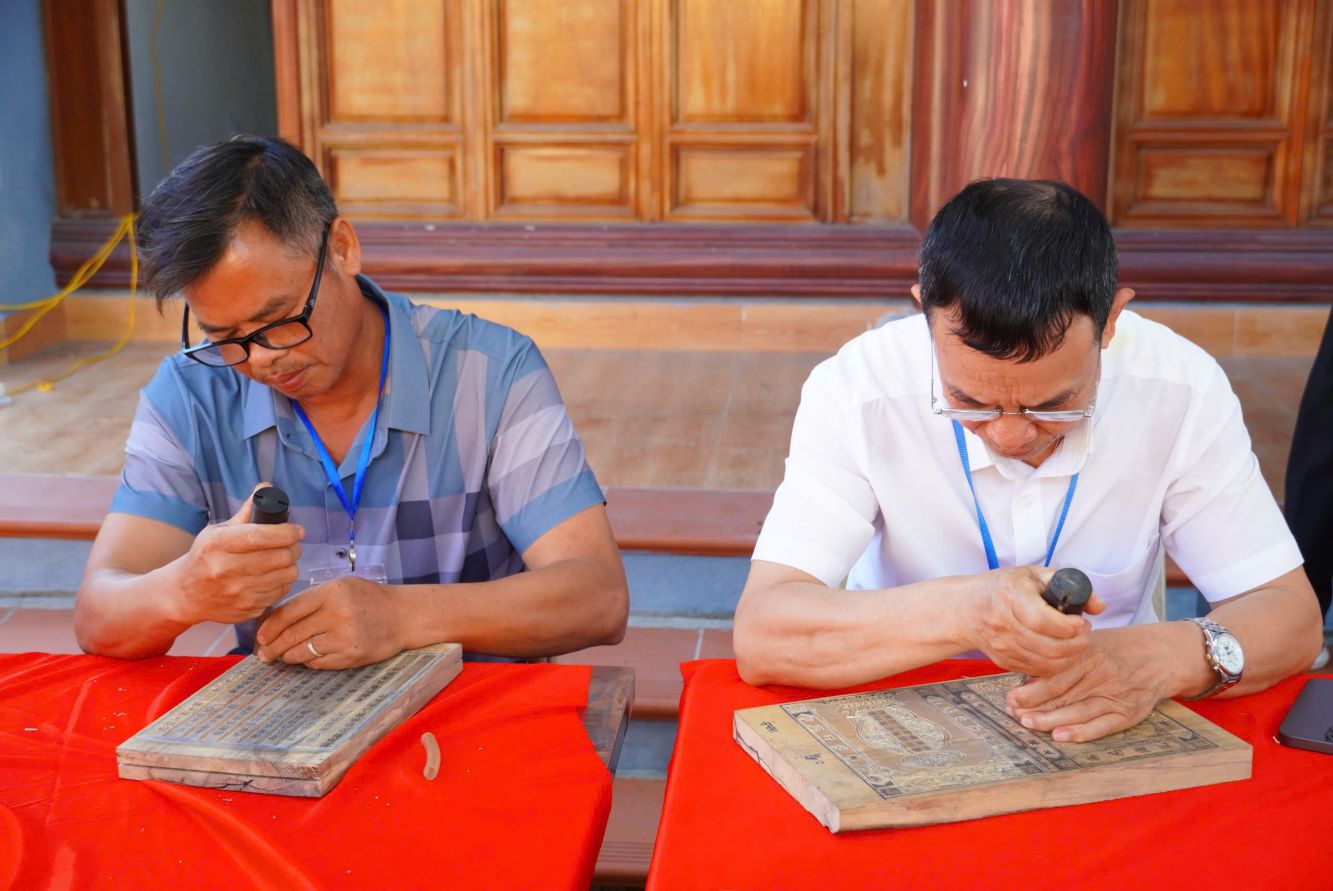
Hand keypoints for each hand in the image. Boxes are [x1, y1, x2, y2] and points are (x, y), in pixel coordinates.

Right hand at [173, 485, 303, 624]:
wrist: (185, 594)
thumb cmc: (205, 557)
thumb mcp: (218, 532)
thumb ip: (246, 512)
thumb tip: (266, 487)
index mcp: (217, 545)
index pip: (262, 536)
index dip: (287, 532)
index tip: (297, 530)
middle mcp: (226, 570)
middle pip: (280, 557)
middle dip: (294, 548)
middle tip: (294, 544)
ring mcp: (237, 593)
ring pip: (285, 576)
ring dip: (291, 565)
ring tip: (285, 559)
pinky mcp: (246, 610)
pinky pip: (280, 593)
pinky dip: (282, 583)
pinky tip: (274, 576)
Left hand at [255, 575, 406, 668]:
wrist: (405, 615)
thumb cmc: (370, 599)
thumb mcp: (342, 587)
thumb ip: (312, 600)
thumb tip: (275, 620)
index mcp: (332, 591)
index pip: (288, 611)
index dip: (269, 627)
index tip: (260, 636)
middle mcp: (338, 613)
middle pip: (291, 634)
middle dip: (272, 647)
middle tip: (264, 654)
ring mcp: (346, 636)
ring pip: (302, 651)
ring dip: (288, 657)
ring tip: (282, 658)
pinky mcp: (352, 655)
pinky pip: (318, 663)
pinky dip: (308, 662)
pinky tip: (306, 659)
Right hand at [963, 566, 1105, 676]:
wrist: (967, 609)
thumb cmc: (1004, 588)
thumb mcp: (1034, 575)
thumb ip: (1069, 586)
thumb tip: (1099, 606)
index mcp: (1011, 597)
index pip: (1042, 621)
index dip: (1068, 626)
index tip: (1081, 621)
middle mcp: (1004, 625)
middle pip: (1050, 648)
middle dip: (1077, 644)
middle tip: (1084, 633)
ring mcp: (1003, 647)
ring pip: (1047, 664)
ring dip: (1070, 656)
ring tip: (1075, 641)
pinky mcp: (1004, 662)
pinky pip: (1038, 671)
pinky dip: (1055, 665)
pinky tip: (1059, 651)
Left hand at [1006, 626, 1173, 741]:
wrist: (1162, 656)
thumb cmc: (1116, 649)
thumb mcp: (1089, 643)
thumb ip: (1064, 660)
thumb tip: (1029, 678)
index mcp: (1088, 655)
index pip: (1055, 675)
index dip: (1032, 688)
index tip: (1011, 696)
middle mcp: (1101, 676)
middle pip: (1063, 694)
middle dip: (1035, 706)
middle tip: (1014, 713)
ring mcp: (1115, 696)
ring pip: (1078, 712)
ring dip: (1051, 721)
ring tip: (1029, 724)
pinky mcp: (1127, 713)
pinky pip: (1101, 726)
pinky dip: (1080, 733)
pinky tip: (1060, 736)